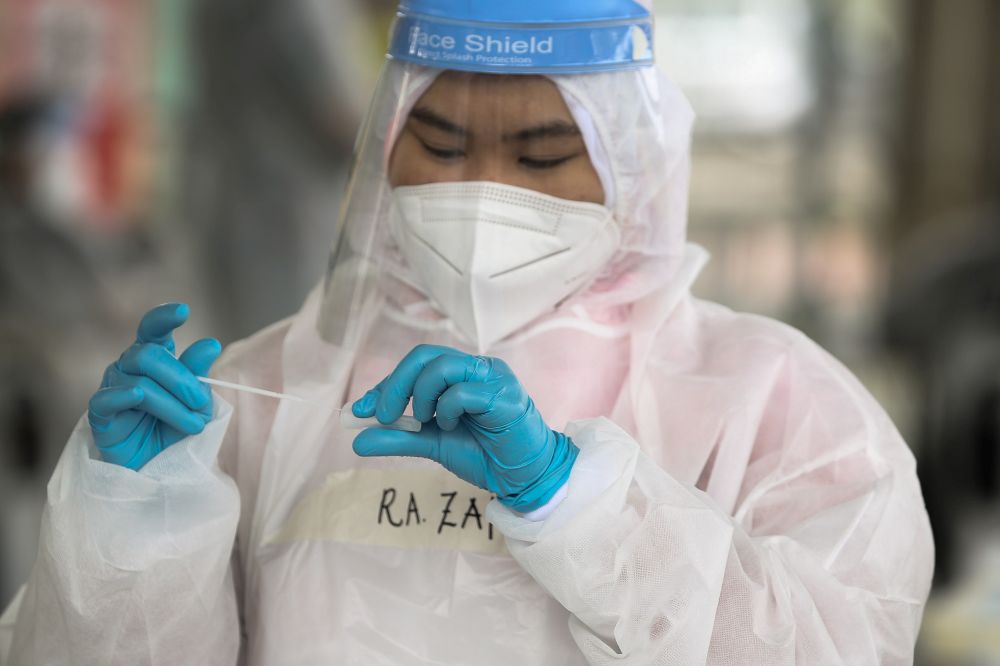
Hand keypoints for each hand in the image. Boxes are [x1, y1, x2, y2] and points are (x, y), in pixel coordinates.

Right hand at [88, 303, 220, 469]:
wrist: (158, 466)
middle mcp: (129, 366)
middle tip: (200, 403)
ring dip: (172, 403)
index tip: (182, 311)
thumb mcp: (195, 401)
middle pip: (149, 355)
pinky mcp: (100, 413)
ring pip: (139, 381)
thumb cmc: (174, 427)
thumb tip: (210, 344)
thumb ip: (197, 374)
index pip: (152, 329)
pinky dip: (123, 396)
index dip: (163, 318)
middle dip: (181, 378)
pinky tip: (137, 396)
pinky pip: (106, 398)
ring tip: (193, 424)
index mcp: (153, 357)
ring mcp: (112, 387)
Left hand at [351, 344, 577, 512]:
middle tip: (383, 414)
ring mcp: (494, 378)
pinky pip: (463, 391)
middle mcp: (479, 368)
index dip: (386, 383)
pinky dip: (447, 410)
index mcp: (463, 373)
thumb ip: (399, 438)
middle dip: (396, 384)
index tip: (361, 410)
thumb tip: (358, 440)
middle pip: (426, 355)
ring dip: (421, 396)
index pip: (418, 363)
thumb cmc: (486, 455)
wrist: (525, 478)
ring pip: (442, 366)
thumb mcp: (434, 445)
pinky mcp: (505, 396)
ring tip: (427, 422)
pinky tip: (453, 427)